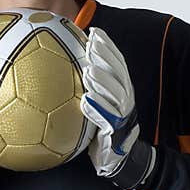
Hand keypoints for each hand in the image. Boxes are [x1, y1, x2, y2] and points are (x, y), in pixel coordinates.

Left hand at [79, 27, 154, 189]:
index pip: (117, 63)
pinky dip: (97, 109)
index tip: (94, 31)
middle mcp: (125, 99)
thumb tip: (63, 62)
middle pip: (118, 74)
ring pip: (115, 95)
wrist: (116, 158)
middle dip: (106, 57)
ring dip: (102, 82)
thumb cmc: (103, 126)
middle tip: (91, 44)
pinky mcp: (114, 132)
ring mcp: (122, 116)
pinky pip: (106, 119)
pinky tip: (85, 102)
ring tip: (88, 70)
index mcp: (122, 89)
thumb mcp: (99, 103)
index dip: (108, 46)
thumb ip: (89, 84)